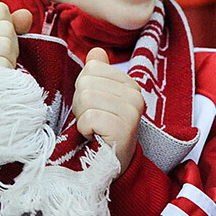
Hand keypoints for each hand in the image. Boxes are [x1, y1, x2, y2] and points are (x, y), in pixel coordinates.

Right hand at [0, 2, 33, 68]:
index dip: (8, 25)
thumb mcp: (1, 39)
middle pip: (6, 27)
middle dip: (11, 44)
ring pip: (5, 43)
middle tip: (0, 56)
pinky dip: (5, 68)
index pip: (0, 10)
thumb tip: (25, 15)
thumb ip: (14, 24)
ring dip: (9, 57)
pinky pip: (1, 62)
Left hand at [73, 48, 144, 167]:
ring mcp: (132, 111)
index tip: (94, 107)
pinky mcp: (124, 128)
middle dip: (80, 104)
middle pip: (86, 83)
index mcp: (129, 84)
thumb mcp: (99, 98)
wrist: (111, 164)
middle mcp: (135, 94)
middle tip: (92, 120)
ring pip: (86, 98)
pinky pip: (89, 118)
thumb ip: (98, 73)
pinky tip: (95, 136)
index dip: (83, 89)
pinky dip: (84, 129)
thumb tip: (96, 51)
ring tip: (94, 129)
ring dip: (82, 118)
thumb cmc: (101, 130)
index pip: (91, 68)